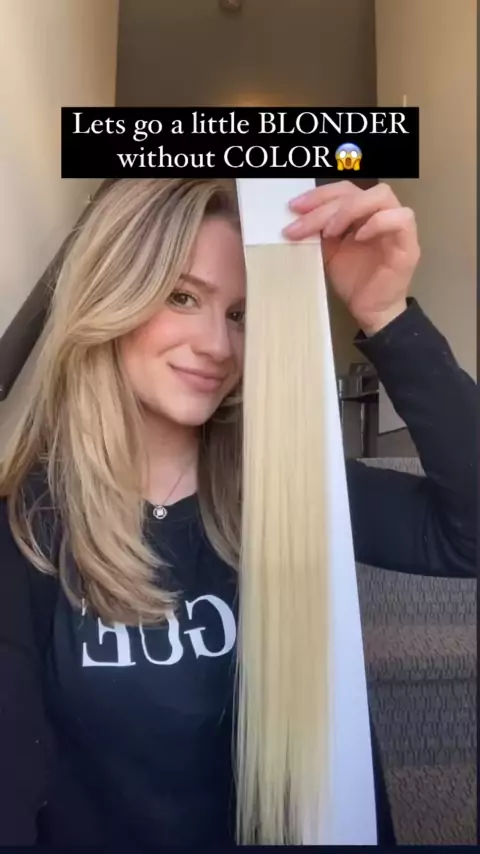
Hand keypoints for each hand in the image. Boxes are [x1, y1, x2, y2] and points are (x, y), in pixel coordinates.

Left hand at [283, 181, 420, 334]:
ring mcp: (398, 227)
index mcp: (363, 212)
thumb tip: (297, 217)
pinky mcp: (409, 245)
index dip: (319, 195)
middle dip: (325, 204)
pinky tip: (357, 237)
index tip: (294, 207)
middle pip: (356, 191)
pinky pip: (401, 219)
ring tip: (329, 232)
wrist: (369, 311)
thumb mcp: (329, 251)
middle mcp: (382, 213)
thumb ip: (320, 231)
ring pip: (381, 196)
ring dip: (349, 209)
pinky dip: (378, 222)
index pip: (344, 190)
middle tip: (301, 223)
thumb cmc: (353, 280)